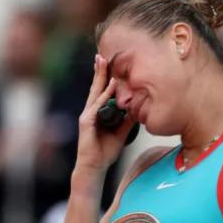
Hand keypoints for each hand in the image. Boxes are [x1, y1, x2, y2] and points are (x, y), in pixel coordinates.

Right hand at [75, 55, 136, 172]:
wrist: (95, 166)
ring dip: (99, 78)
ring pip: (95, 93)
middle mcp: (90, 111)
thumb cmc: (106, 151)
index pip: (102, 91)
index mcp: (98, 112)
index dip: (104, 78)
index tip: (108, 63)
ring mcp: (87, 116)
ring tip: (103, 63)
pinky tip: (111, 88)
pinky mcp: (86, 123)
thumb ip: (127, 119)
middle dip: (99, 71)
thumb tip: (137, 108)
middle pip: (96, 87)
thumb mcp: (121, 132)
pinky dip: (104, 97)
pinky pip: (96, 106)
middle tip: (101, 56)